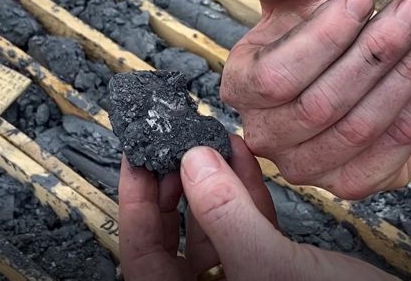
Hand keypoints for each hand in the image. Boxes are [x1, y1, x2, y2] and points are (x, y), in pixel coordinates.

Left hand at [119, 135, 395, 279]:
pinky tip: (243, 159)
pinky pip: (247, 228)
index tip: (136, 160)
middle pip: (173, 240)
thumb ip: (225, 214)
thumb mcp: (269, 266)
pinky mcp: (275, 271)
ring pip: (213, 229)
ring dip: (213, 183)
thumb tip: (192, 163)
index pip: (143, 256)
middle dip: (174, 188)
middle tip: (171, 147)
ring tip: (210, 143)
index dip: (134, 205)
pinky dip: (245, 192)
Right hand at [214, 0, 410, 198]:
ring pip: (363, 126)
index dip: (326, 36)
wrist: (363, 77)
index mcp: (242, 88)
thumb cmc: (324, 33)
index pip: (278, 77)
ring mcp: (307, 167)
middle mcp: (266, 135)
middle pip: (324, 105)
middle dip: (379, 52)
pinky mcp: (351, 182)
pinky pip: (394, 147)